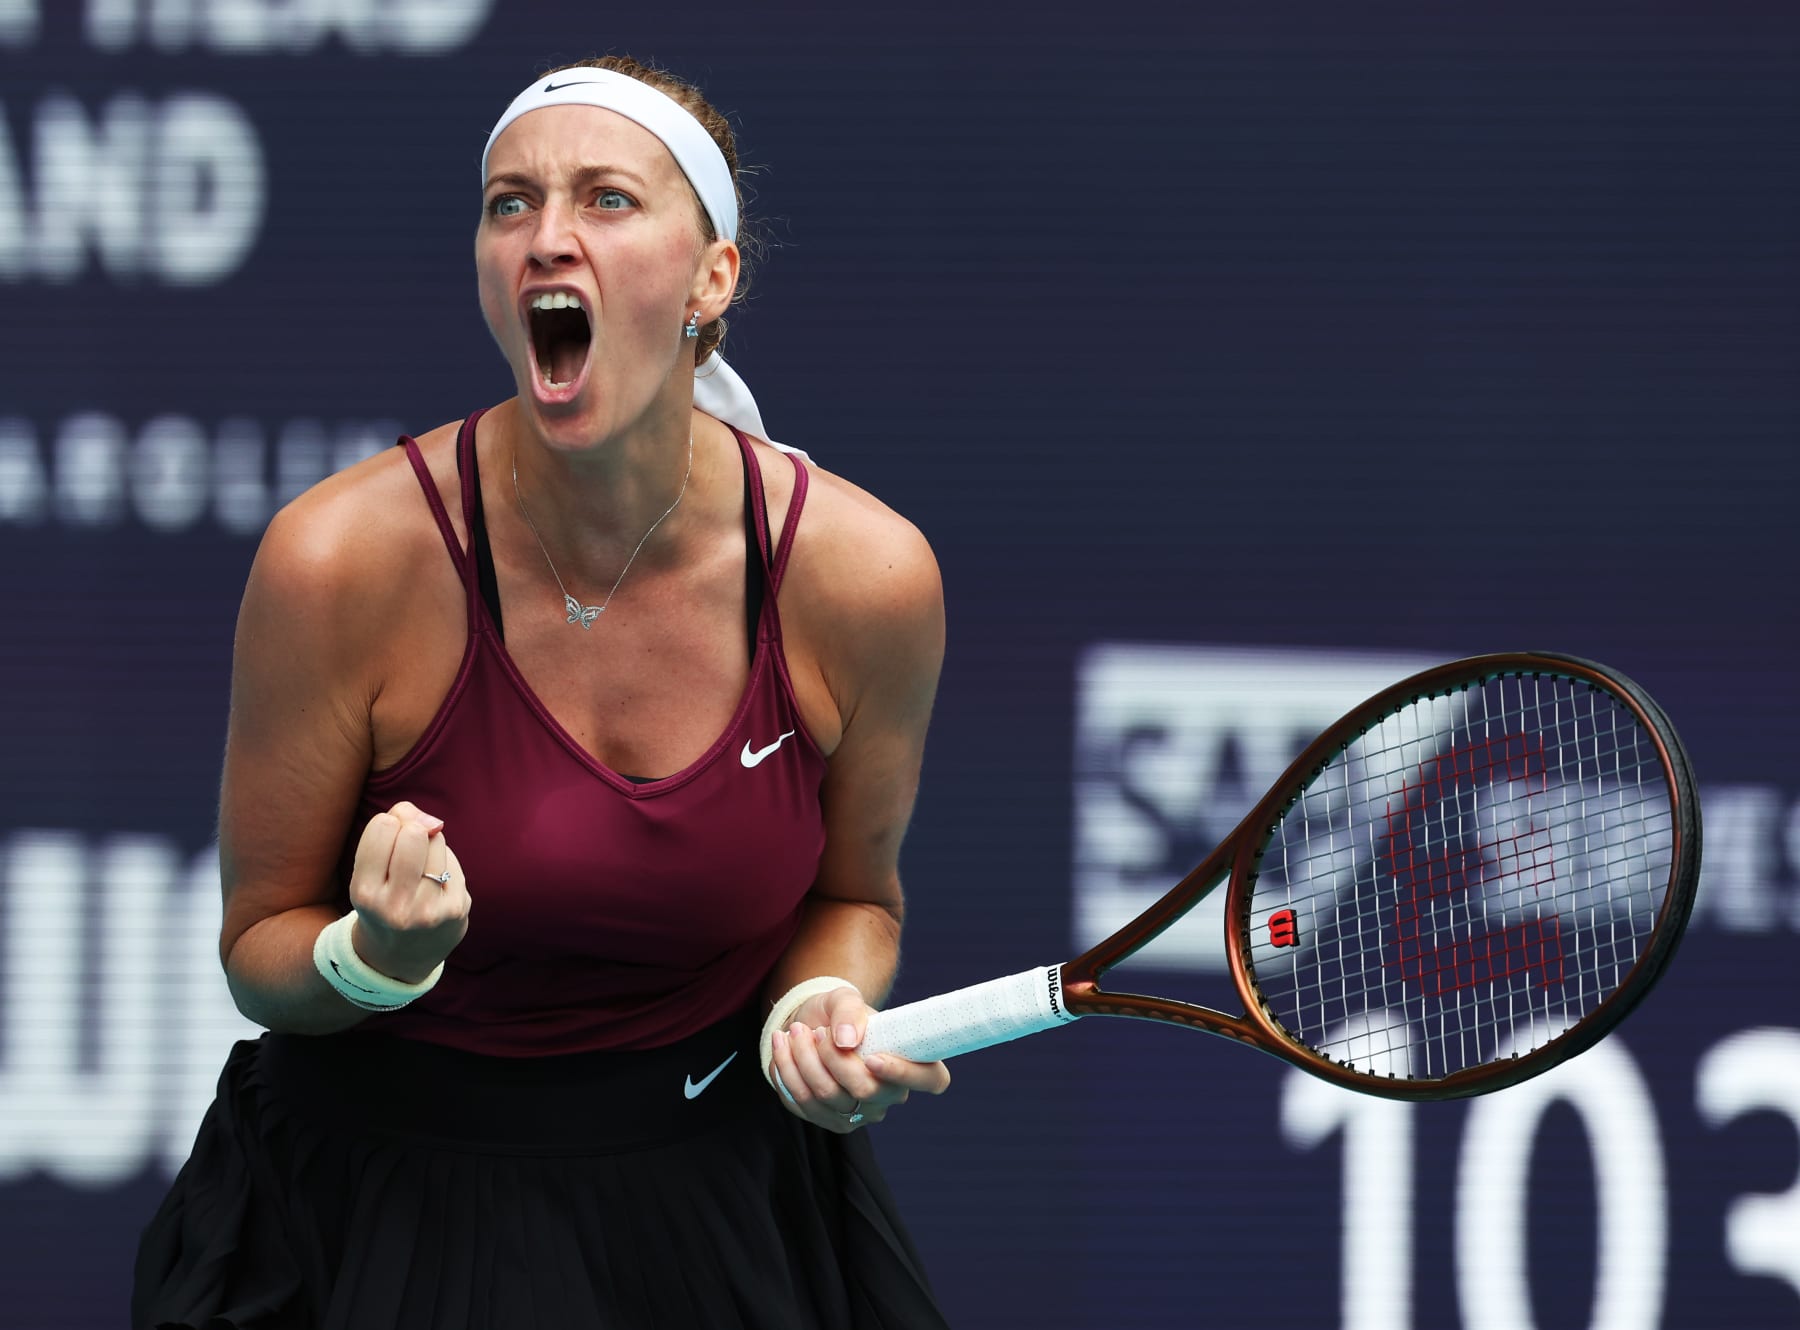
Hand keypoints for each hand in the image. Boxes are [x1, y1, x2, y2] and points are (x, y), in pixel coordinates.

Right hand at [345, 801, 470, 983]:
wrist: (399, 958)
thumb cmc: (383, 899)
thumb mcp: (368, 874)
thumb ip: (389, 833)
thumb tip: (431, 820)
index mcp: (364, 893)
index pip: (382, 827)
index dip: (389, 822)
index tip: (388, 837)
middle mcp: (395, 905)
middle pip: (414, 833)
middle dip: (413, 828)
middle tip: (409, 845)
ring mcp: (429, 911)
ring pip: (437, 842)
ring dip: (431, 843)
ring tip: (420, 867)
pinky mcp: (456, 911)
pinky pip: (454, 863)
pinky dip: (445, 865)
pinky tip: (435, 886)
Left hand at [767, 985, 950, 1133]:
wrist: (809, 1027)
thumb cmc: (838, 1014)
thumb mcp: (844, 999)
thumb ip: (848, 1012)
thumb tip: (846, 1039)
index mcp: (910, 1062)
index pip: (930, 1079)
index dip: (904, 1072)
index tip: (872, 1057)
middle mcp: (889, 1095)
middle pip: (863, 1089)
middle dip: (830, 1057)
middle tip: (813, 1030)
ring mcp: (859, 1113)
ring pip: (826, 1097)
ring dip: (800, 1060)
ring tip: (792, 1032)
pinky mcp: (828, 1120)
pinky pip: (802, 1104)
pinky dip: (785, 1073)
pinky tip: (782, 1050)